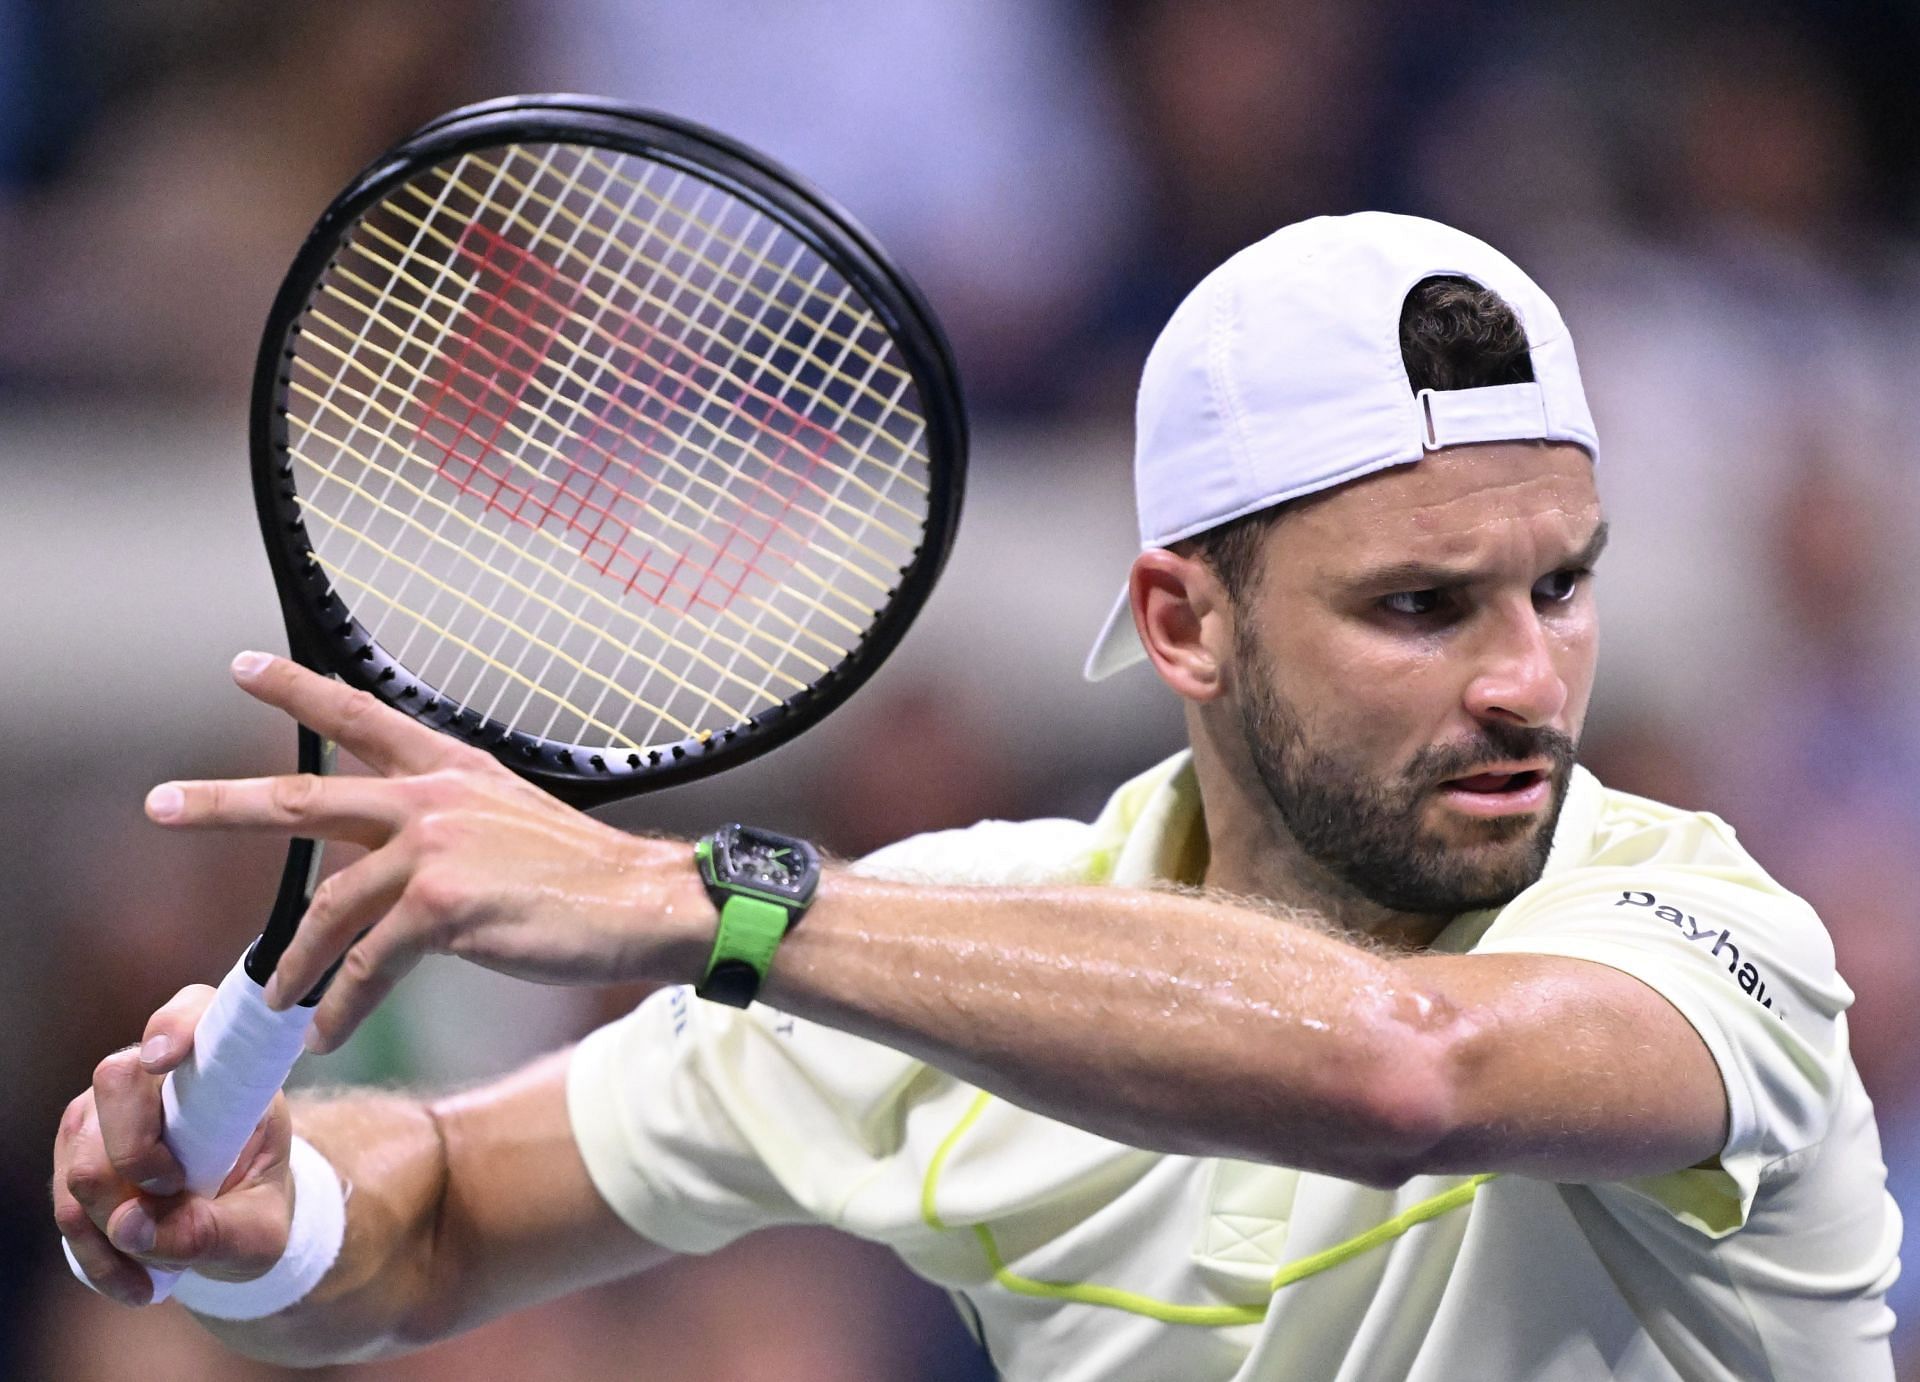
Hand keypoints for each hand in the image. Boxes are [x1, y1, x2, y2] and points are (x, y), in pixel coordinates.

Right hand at [53, 986, 293, 1304]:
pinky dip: (98, 1252)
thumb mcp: (259, 1227)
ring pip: (81, 1157)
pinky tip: (137, 1284)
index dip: (174, 1025)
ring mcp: (106, 1112)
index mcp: (222, 1063)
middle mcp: (155, 1074)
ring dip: (113, 1226)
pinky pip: (67, 1205)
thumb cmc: (257, 1200)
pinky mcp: (76, 1154)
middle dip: (133, 1157)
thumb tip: (129, 1227)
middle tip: (174, 1196)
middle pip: (114, 1086)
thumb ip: (211, 1229)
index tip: (165, 1058)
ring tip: (160, 1273)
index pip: (194, 1012)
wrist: (236, 1221)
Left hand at [144, 653, 713, 1051]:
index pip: (361, 717)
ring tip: (274, 1000)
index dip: (297, 690)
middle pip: (305, 798)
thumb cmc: (585, 876)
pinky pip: (367, 966)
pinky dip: (343, 1005)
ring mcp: (433, 850)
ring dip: (292, 963)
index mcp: (452, 771)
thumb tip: (393, 872)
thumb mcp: (510, 825)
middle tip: (159, 802)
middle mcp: (433, 799)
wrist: (644, 901)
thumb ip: (448, 832)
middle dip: (223, 802)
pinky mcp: (441, 907)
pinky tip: (329, 1029)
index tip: (241, 667)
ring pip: (328, 907)